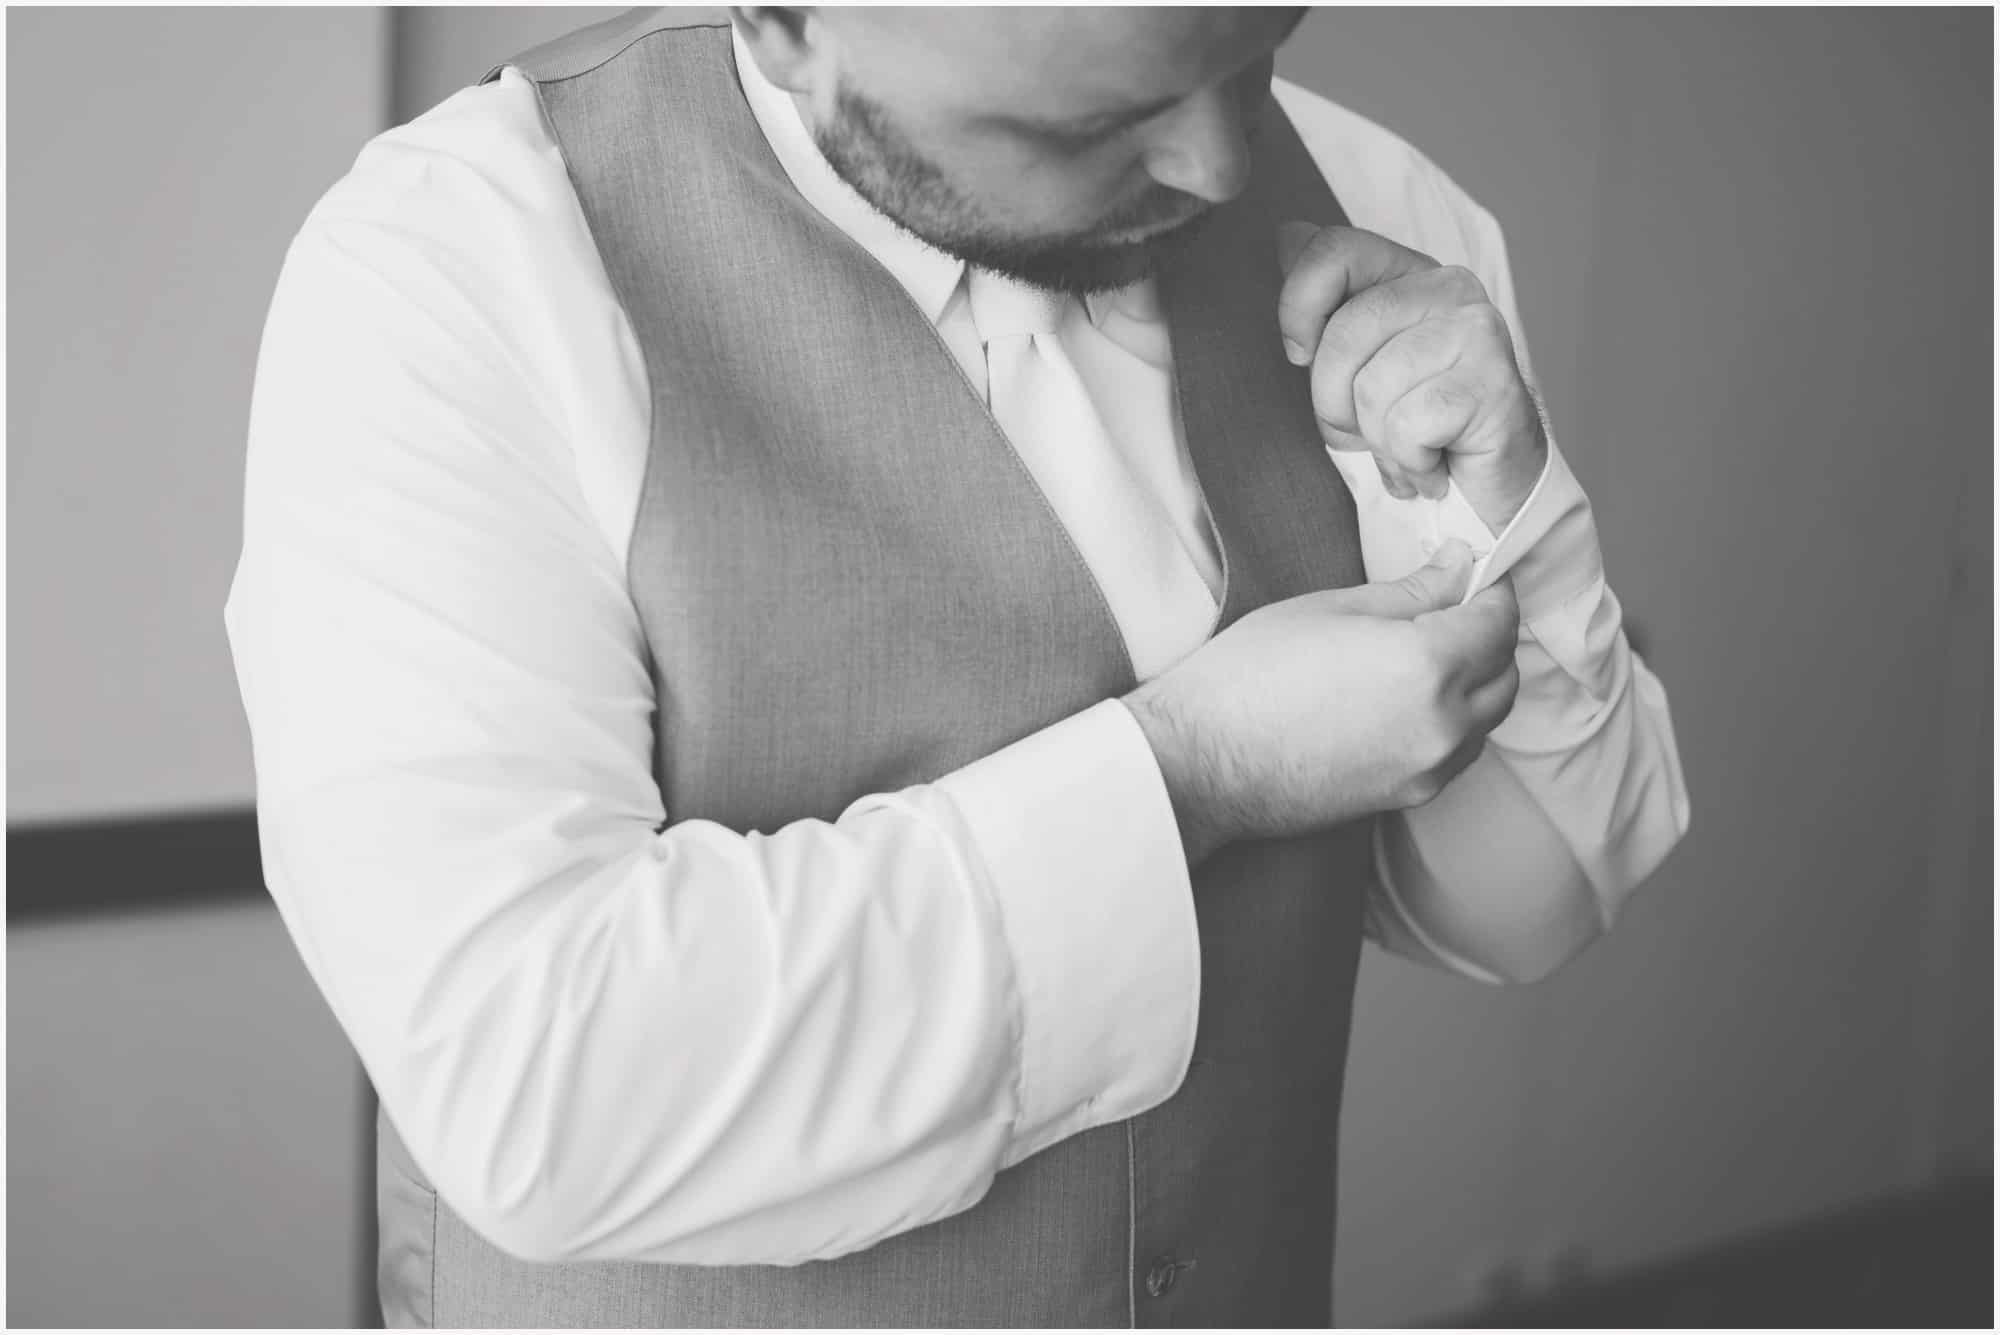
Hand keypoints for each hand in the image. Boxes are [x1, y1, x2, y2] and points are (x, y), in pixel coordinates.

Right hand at [1125, 541, 1520, 864]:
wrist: (1200, 761)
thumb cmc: (1250, 675)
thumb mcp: (1332, 609)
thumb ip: (1412, 591)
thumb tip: (1459, 568)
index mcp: (1427, 664)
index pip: (1497, 619)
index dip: (1489, 587)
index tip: (1469, 571)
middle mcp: (1443, 723)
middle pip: (1504, 672)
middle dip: (1488, 634)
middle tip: (1447, 607)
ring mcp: (1429, 767)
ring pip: (1487, 717)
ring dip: (1475, 681)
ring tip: (1425, 654)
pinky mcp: (1408, 796)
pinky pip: (1458, 751)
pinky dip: (1454, 721)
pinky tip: (1409, 700)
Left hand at [1276, 220, 1546, 534]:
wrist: (1485, 491)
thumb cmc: (1415, 426)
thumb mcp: (1354, 363)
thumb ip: (1325, 300)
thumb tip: (1285, 234)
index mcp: (1410, 273)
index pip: (1334, 249)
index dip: (1297, 306)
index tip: (1298, 355)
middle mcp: (1450, 287)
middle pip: (1345, 333)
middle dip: (1334, 402)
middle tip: (1369, 429)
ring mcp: (1478, 330)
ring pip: (1373, 387)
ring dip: (1379, 440)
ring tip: (1411, 448)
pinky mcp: (1494, 382)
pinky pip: (1408, 425)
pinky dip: (1410, 461)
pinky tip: (1435, 465)